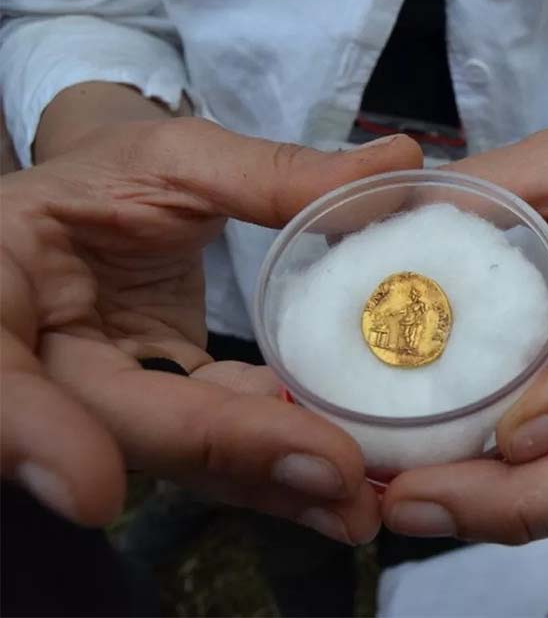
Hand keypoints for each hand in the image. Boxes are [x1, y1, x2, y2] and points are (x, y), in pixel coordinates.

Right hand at [0, 118, 421, 540]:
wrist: (100, 203)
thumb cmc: (114, 170)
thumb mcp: (176, 157)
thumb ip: (272, 173)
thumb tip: (396, 158)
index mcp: (2, 278)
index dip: (30, 432)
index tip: (93, 491)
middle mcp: (35, 356)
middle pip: (119, 425)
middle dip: (229, 456)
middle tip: (336, 478)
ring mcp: (97, 395)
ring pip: (176, 453)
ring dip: (271, 480)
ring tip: (356, 502)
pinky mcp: (155, 407)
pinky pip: (212, 437)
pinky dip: (276, 449)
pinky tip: (342, 459)